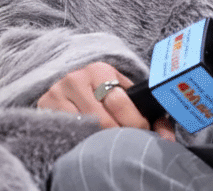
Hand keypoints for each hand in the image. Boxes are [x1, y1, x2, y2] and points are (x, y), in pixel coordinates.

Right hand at [37, 61, 175, 140]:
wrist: (63, 77)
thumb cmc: (100, 87)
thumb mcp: (120, 88)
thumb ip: (143, 107)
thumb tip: (168, 135)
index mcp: (100, 69)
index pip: (120, 102)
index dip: (136, 123)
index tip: (143, 132)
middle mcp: (76, 78)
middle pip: (104, 120)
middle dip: (121, 134)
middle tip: (129, 141)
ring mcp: (58, 93)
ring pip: (86, 128)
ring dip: (101, 139)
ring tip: (110, 142)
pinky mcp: (45, 106)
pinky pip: (68, 130)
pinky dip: (82, 138)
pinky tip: (90, 139)